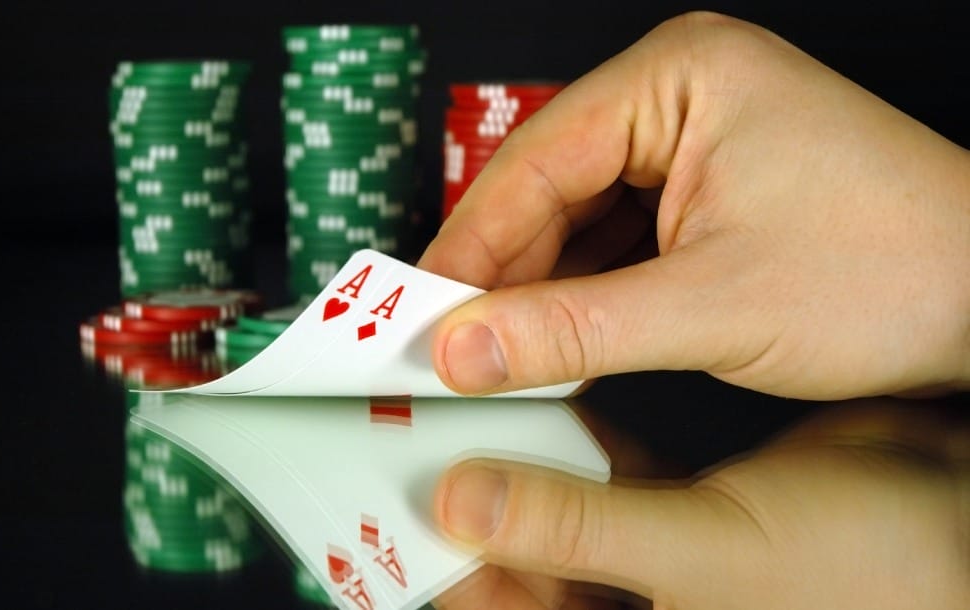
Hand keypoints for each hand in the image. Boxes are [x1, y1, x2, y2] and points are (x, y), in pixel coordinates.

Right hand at [417, 11, 969, 399]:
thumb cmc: (898, 268)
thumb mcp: (712, 306)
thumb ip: (574, 329)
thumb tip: (466, 347)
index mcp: (680, 78)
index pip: (534, 161)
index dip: (468, 245)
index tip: (419, 311)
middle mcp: (681, 98)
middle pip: (548, 188)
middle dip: (500, 273)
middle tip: (445, 343)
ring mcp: (693, 145)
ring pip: (577, 221)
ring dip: (537, 289)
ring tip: (492, 353)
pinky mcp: (705, 193)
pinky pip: (615, 241)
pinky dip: (582, 294)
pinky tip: (554, 341)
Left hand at [431, 396, 968, 609]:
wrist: (952, 509)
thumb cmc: (859, 565)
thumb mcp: (705, 554)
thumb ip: (578, 525)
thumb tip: (461, 502)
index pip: (489, 602)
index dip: (424, 564)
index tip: (364, 500)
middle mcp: (613, 589)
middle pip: (500, 546)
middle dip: (448, 489)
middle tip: (387, 427)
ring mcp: (634, 531)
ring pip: (538, 487)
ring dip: (495, 440)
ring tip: (436, 389)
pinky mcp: (661, 475)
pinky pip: (587, 443)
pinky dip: (555, 408)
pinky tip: (521, 370)